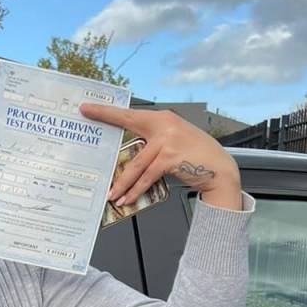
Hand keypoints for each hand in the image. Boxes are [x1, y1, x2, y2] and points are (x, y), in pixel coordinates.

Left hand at [79, 105, 241, 209]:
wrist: (220, 169)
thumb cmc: (197, 156)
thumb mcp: (174, 141)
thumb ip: (153, 141)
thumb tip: (128, 156)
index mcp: (163, 118)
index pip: (130, 114)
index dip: (107, 112)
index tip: (88, 108)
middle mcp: (165, 124)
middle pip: (128, 127)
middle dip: (105, 124)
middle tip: (86, 133)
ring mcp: (167, 141)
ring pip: (136, 164)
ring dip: (122, 183)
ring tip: (111, 195)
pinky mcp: (170, 158)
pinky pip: (147, 177)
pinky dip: (136, 190)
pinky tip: (128, 198)